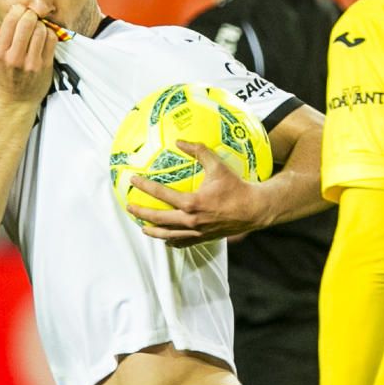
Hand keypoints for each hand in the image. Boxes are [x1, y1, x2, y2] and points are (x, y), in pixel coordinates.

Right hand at [0, 5, 57, 104]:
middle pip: (28, 22)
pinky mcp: (45, 66)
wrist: (16, 100)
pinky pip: (52, 40)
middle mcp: (14, 56)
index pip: (11, 20)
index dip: (20, 10)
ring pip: (42, 30)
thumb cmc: (7, 75)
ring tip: (39, 28)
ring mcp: (31, 62)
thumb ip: (5, 36)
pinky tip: (46, 37)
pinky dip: (50, 34)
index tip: (23, 11)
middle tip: (33, 17)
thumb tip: (18, 11)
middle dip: (32, 15)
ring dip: (42, 25)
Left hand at [128, 140, 268, 247]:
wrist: (254, 209)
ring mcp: (196, 232)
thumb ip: (199, 152)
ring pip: (168, 235)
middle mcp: (191, 221)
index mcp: (192, 203)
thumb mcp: (218, 166)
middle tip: (129, 207)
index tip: (133, 181)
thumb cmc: (236, 187)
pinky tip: (166, 238)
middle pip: (158, 219)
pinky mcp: (203, 238)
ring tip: (143, 227)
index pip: (161, 194)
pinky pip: (182, 242)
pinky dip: (171, 241)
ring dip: (153, 231)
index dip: (145, 187)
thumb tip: (181, 141)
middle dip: (141, 213)